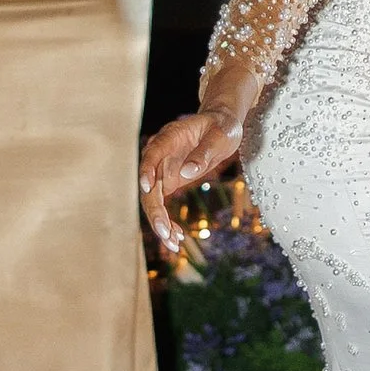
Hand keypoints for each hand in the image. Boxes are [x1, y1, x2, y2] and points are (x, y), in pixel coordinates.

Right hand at [140, 105, 246, 255]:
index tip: (148, 188)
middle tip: (166, 234)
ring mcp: (161, 170)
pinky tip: (177, 238)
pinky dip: (168, 222)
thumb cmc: (222, 126)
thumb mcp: (220, 135)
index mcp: (170, 138)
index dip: (147, 170)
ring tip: (174, 244)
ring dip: (160, 223)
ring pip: (152, 201)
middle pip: (150, 186)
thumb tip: (187, 173)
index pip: (153, 154)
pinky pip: (162, 205)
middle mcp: (160, 156)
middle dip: (156, 212)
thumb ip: (205, 152)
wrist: (221, 126)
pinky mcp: (168, 182)